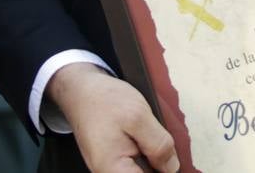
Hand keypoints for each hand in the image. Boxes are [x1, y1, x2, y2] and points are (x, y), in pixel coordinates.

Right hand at [47, 62, 177, 172]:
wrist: (81, 90)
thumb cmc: (104, 101)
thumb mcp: (138, 116)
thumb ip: (158, 145)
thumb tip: (172, 168)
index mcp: (115, 170)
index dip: (164, 170)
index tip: (167, 154)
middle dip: (159, 162)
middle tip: (155, 136)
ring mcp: (111, 168)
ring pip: (143, 168)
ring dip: (153, 156)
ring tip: (147, 132)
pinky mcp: (114, 161)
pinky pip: (136, 162)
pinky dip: (145, 150)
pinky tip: (143, 134)